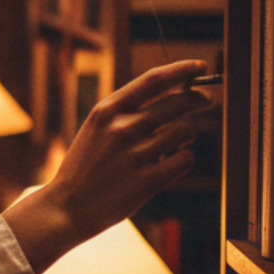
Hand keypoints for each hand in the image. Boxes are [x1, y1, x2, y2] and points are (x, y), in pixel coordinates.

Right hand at [4, 59, 211, 273]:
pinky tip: (168, 165)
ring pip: (185, 131)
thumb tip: (174, 94)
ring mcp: (135, 155)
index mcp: (106, 111)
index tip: (201, 66)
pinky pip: (185, 159)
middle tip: (205, 99)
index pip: (153, 80)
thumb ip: (127, 112)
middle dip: (197, 98)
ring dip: (184, 135)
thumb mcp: (96, 129)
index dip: (181, 70)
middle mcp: (121, 128)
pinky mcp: (148, 181)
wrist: (68, 207)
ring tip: (170, 145)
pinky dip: (182, 159)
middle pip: (177, 103)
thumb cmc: (86, 165)